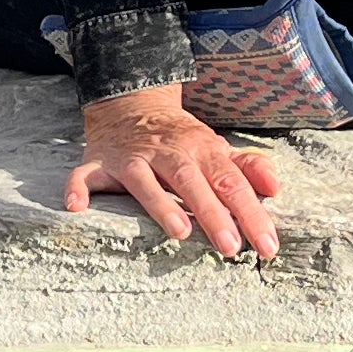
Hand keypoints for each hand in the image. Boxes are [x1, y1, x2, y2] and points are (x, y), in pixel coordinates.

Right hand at [64, 88, 282, 257]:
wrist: (127, 103)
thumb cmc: (178, 139)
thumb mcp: (214, 148)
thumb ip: (246, 167)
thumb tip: (276, 187)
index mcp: (200, 150)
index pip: (231, 182)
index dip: (251, 213)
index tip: (267, 246)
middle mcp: (166, 152)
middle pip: (192, 181)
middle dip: (212, 212)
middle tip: (231, 248)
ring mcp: (130, 158)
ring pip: (144, 179)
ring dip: (160, 204)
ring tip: (179, 233)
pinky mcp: (98, 163)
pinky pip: (84, 175)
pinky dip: (78, 188)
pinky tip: (77, 208)